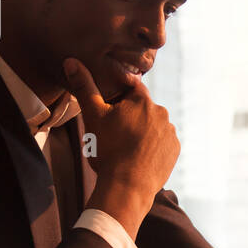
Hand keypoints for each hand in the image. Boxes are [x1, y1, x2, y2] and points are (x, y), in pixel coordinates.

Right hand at [64, 57, 179, 238]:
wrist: (127, 187)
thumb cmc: (108, 150)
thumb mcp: (92, 116)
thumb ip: (84, 87)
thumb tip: (72, 61)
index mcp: (143, 101)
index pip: (131, 88)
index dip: (118, 96)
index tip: (109, 109)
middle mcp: (162, 113)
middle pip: (142, 108)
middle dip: (129, 116)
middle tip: (113, 134)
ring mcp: (171, 133)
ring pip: (152, 125)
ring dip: (141, 131)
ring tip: (124, 148)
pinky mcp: (175, 150)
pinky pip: (162, 142)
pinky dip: (152, 146)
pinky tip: (137, 156)